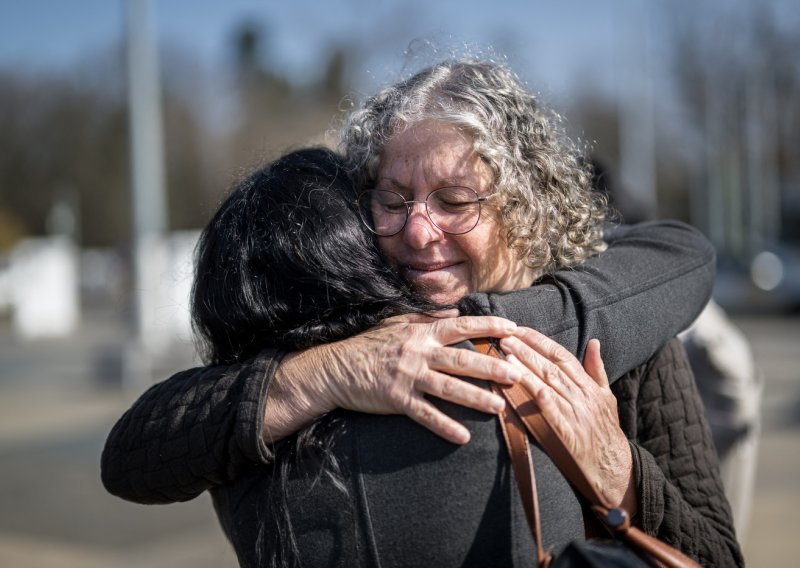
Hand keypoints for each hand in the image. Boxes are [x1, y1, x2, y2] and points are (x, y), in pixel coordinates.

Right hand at [266, 312, 522, 444]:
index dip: (488, 327)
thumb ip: (427, 318)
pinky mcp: (397, 399)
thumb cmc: (370, 344)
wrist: (337, 367)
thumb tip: (454, 311)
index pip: (461, 327)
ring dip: (475, 398)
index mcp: (421, 332)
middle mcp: (418, 352)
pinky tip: (463, 436)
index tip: (513, 329)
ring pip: (448, 388)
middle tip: (517, 374)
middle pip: (461, 359)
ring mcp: (408, 376)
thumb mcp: (398, 323)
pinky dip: (444, 426)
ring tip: (499, 407)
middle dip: (491, 367)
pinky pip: (425, 414)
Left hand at [499, 328, 636, 513]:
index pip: (562, 355)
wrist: (615, 469)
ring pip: (549, 384)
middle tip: (504, 336)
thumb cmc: (606, 431)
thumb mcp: (606, 397)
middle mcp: (582, 395)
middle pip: (551, 366)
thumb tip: (594, 342)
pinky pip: (551, 411)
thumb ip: (596, 370)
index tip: (519, 329)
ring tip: (506, 355)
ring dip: (526, 368)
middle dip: (527, 349)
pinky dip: (538, 396)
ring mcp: (575, 413)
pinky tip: (523, 384)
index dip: (540, 341)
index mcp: (589, 385)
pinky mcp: (568, 433)